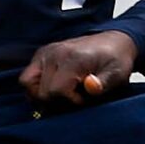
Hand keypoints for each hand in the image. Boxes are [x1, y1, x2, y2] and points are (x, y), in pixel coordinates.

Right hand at [18, 31, 136, 110]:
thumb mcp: (117, 74)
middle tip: (73, 98)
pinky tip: (54, 88)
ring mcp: (46, 52)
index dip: (68, 101)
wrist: (113, 42)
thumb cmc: (115, 60)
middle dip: (54, 101)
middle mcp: (55, 53)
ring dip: (41, 95)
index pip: (55, 91)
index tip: (83, 99)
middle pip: (40, 91)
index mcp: (73, 58)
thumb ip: (104, 83)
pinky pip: (27, 76)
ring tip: (60, 96)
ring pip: (27, 83)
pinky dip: (36, 87)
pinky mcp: (41, 54)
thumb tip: (90, 86)